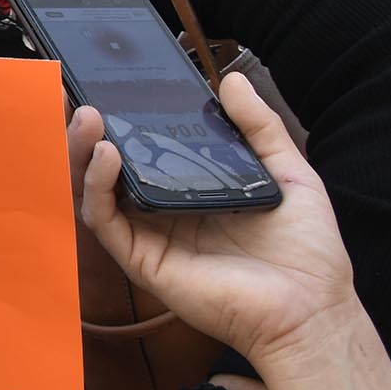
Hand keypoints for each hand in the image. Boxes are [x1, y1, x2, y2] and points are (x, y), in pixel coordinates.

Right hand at [77, 73, 356, 371]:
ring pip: (96, 189)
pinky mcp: (140, 258)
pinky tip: (107, 154)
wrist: (311, 309)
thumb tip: (230, 80)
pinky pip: (105, 219)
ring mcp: (148, 234)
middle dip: (88, 131)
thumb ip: (259, 126)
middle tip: (79, 95)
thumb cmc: (306, 252)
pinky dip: (97, 185)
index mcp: (193, 189)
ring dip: (83, 151)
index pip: (146, 149)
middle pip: (110, 166)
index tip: (110, 86)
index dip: (124, 120)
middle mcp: (163, 210)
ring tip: (88, 115)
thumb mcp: (288, 172)